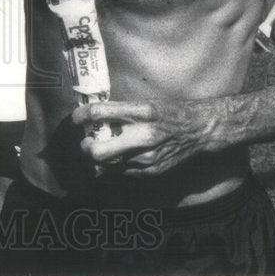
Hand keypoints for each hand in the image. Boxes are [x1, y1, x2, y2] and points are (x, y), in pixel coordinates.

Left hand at [72, 100, 211, 176]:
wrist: (198, 130)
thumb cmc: (168, 113)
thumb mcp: (144, 103)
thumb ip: (118, 111)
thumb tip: (90, 116)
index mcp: (140, 112)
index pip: (98, 113)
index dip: (80, 116)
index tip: (76, 118)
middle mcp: (143, 136)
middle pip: (97, 151)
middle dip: (85, 148)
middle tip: (86, 142)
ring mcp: (146, 157)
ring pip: (106, 165)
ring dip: (100, 158)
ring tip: (104, 148)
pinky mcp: (150, 171)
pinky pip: (121, 172)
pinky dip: (116, 165)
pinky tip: (121, 156)